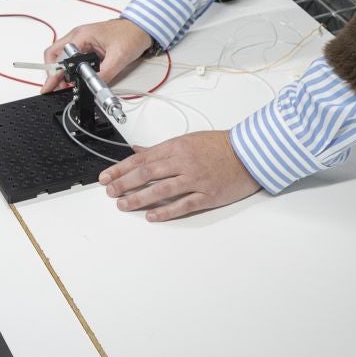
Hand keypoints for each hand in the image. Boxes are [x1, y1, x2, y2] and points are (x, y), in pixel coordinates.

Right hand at [40, 18, 156, 92]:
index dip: (56, 72)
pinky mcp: (86, 46)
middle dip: (53, 72)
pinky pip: (72, 57)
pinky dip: (70, 69)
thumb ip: (105, 74)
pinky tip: (74, 79)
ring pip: (61, 56)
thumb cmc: (130, 35)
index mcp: (82, 35)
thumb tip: (94, 87)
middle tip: (53, 88)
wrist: (141, 28)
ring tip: (64, 86)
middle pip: (54, 54)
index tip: (54, 86)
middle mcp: (78, 36)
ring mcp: (81, 41)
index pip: (60, 55)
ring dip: (61, 71)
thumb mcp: (119, 57)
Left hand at [99, 131, 260, 221]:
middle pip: (146, 174)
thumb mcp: (186, 140)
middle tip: (109, 192)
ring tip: (123, 205)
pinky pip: (184, 204)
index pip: (141, 159)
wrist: (249, 153)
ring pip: (161, 189)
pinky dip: (166, 211)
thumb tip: (137, 150)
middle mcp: (182, 162)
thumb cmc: (219, 146)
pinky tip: (152, 216)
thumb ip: (160, 148)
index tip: (106, 177)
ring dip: (139, 198)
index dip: (120, 169)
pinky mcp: (208, 194)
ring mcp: (195, 179)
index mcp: (175, 147)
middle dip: (124, 183)